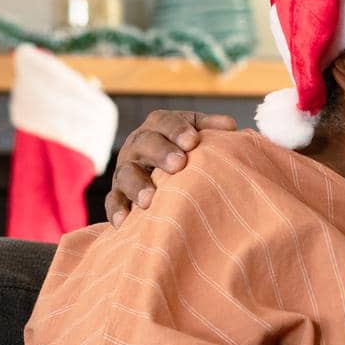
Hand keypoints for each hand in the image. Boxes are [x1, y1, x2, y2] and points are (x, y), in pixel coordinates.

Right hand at [106, 110, 236, 225]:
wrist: (164, 174)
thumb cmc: (186, 151)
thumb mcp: (196, 135)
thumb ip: (211, 129)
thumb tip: (230, 126)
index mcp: (158, 127)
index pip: (164, 122)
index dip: (177, 130)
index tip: (192, 141)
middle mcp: (138, 146)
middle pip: (144, 145)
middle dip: (160, 153)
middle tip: (178, 164)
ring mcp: (125, 170)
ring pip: (126, 174)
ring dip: (137, 186)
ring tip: (149, 199)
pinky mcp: (118, 194)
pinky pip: (113, 201)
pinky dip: (116, 211)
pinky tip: (123, 222)